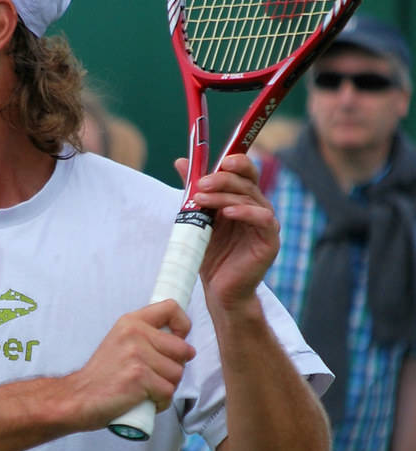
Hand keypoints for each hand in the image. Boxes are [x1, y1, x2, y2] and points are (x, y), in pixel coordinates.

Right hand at [68, 299, 195, 430]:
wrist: (78, 397)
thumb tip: (184, 344)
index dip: (183, 327)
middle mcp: (134, 333)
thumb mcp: (121, 342)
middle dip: (175, 368)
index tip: (177, 342)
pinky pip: (168, 392)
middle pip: (183, 349)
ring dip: (166, 387)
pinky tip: (145, 401)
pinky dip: (160, 402)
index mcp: (131, 321)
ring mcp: (136, 354)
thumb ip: (147, 337)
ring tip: (146, 390)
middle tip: (156, 376)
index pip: (172, 308)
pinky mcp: (139, 377)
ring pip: (177, 373)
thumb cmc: (103, 375)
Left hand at [175, 153, 279, 310]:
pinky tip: (228, 213)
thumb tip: (181, 161)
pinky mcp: (270, 241)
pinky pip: (263, 220)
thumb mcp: (197, 217)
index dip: (237, 162)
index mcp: (243, 200)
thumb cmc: (211, 254)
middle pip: (247, 182)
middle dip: (223, 179)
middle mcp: (257, 208)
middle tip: (201, 183)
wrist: (219, 289)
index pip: (246, 173)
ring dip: (225, 195)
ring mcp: (266, 224)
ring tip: (201, 198)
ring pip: (251, 199)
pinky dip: (245, 212)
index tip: (220, 161)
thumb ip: (194, 190)